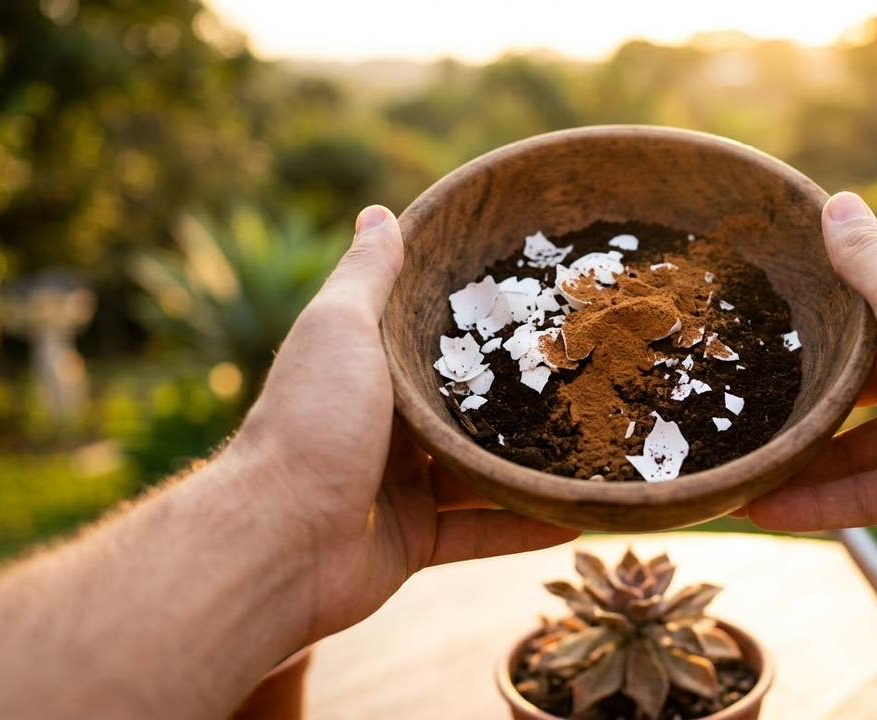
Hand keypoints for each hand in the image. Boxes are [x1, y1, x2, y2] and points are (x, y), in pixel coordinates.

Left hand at [229, 205, 579, 640]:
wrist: (280, 540)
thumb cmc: (309, 423)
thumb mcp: (340, 330)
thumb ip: (367, 277)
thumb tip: (378, 212)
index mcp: (371, 375)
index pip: (434, 344)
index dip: (481, 327)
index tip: (540, 306)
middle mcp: (387, 430)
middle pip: (467, 410)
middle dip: (522, 399)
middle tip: (587, 378)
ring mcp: (402, 488)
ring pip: (483, 474)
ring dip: (534, 466)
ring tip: (597, 447)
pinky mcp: (416, 542)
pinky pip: (484, 534)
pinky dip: (528, 528)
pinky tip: (577, 518)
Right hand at [744, 192, 876, 548]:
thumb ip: (864, 257)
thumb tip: (835, 202)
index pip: (864, 306)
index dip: (814, 313)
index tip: (754, 319)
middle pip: (848, 382)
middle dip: (795, 392)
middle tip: (727, 398)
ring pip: (846, 446)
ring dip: (793, 457)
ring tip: (731, 462)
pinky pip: (862, 495)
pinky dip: (813, 503)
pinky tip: (758, 506)